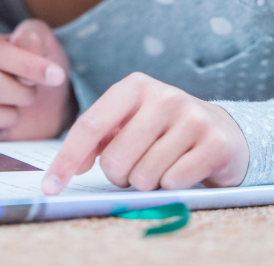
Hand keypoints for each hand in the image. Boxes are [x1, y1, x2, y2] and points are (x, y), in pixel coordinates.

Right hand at [0, 19, 75, 142]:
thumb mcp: (42, 46)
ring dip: (7, 115)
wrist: (37, 112)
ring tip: (15, 112)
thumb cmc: (33, 74)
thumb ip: (32, 36)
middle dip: (21, 93)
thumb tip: (21, 44)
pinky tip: (0, 130)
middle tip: (31, 95)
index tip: (55, 75)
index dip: (24, 63)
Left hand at [41, 72, 247, 194]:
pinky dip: (172, 186)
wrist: (224, 131)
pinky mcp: (215, 143)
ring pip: (144, 176)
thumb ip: (96, 138)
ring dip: (147, 182)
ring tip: (163, 165)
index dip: (66, 160)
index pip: (89, 126)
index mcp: (135, 86)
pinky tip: (184, 169)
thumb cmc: (162, 130)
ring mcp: (192, 118)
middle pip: (115, 159)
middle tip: (136, 166)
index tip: (50, 187)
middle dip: (120, 175)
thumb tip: (69, 167)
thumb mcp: (129, 122)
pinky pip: (173, 182)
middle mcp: (164, 96)